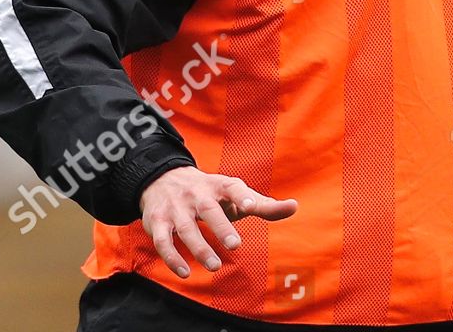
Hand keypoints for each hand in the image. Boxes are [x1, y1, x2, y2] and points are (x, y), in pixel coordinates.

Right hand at [138, 166, 297, 278]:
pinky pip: (162, 241)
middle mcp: (197, 195)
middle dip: (221, 227)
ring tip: (214, 266)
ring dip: (199, 248)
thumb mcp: (235, 195)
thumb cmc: (211, 194)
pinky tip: (185, 272)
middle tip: (235, 245)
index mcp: (219, 186)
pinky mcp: (157, 222)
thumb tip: (294, 206)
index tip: (251, 206)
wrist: (164, 179)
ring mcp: (176, 208)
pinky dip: (172, 257)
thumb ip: (263, 205)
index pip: (233, 187)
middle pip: (209, 210)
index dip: (242, 196)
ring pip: (186, 228)